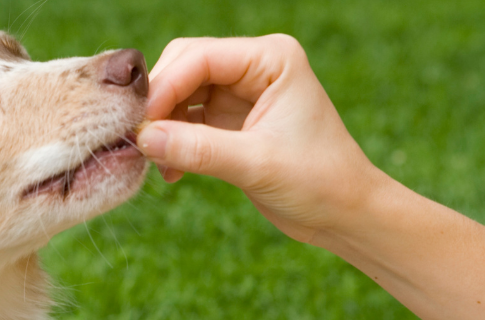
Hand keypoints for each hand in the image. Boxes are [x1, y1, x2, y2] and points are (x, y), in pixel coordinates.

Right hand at [138, 35, 386, 241]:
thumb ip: (199, 150)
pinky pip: (185, 120)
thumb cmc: (320, 182)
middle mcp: (254, 67)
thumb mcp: (257, 165)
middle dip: (159, 103)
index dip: (166, 85)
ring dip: (162, 125)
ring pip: (179, 94)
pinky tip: (170, 171)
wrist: (345, 215)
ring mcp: (240, 93)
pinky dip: (172, 142)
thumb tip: (144, 139)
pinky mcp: (229, 120)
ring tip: (154, 159)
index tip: (141, 122)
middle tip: (138, 139)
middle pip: (184, 68)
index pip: (202, 56)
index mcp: (271, 59)